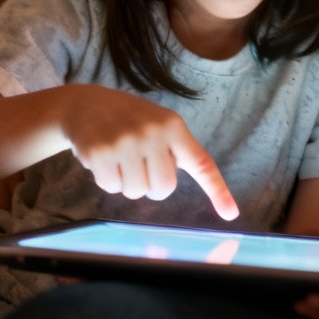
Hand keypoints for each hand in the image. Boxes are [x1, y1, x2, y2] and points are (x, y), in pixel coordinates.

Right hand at [61, 83, 238, 219]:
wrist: (87, 103)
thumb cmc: (131, 120)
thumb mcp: (160, 123)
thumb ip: (175, 150)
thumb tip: (177, 185)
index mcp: (174, 126)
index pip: (201, 163)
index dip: (217, 191)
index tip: (231, 215)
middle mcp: (153, 132)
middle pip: (164, 188)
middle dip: (152, 185)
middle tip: (140, 165)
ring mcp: (126, 142)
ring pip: (136, 192)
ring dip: (127, 182)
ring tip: (120, 157)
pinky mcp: (101, 152)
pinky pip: (111, 188)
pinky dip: (107, 180)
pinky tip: (104, 158)